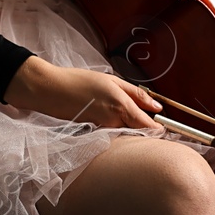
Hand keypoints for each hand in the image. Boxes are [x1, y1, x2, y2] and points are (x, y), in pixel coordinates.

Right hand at [3, 55, 162, 127]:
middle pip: (140, 132)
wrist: (49, 90)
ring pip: (127, 133)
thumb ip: (137, 94)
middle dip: (146, 129)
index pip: (149, 127)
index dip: (160, 129)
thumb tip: (157, 107)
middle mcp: (115, 122)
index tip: (165, 127)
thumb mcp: (112, 81)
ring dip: (131, 128)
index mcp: (122, 107)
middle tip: (148, 119)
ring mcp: (105, 130)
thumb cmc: (79, 82)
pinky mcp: (96, 132)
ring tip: (121, 113)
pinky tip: (109, 117)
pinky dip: (117, 128)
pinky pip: (114, 133)